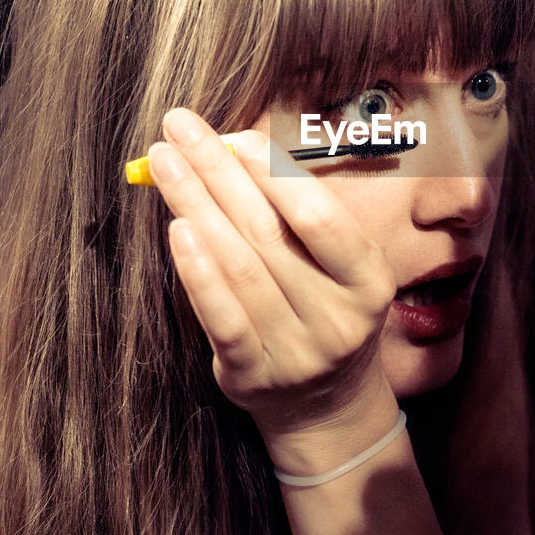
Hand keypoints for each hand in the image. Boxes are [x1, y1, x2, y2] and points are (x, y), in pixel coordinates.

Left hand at [147, 108, 400, 470]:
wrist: (326, 407)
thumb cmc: (325, 311)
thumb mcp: (340, 268)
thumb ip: (299, 217)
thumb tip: (233, 149)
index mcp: (368, 279)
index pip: (320, 217)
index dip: (275, 173)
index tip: (235, 136)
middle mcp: (338, 316)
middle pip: (269, 231)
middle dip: (219, 171)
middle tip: (181, 128)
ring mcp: (296, 350)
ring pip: (240, 266)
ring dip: (197, 206)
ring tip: (165, 163)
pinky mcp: (253, 374)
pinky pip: (221, 317)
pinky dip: (197, 272)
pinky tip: (177, 229)